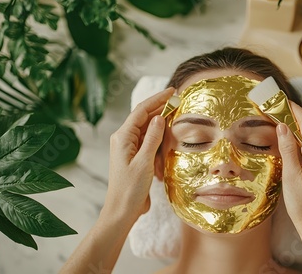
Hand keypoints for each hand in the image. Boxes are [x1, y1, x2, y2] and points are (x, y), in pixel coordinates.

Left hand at [104, 87, 173, 222]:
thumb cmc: (130, 189)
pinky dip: (159, 146)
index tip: (172, 91)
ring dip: (161, 133)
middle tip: (179, 104)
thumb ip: (152, 138)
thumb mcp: (144, 162)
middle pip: (145, 119)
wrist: (122, 211)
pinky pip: (150, 145)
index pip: (141, 111)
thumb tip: (159, 117)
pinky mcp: (136, 158)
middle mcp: (124, 139)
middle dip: (161, 112)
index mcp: (122, 137)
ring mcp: (130, 149)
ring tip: (174, 131)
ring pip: (149, 132)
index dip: (157, 99)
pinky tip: (166, 152)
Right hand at [276, 102, 301, 233]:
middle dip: (291, 118)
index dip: (293, 108)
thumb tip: (283, 126)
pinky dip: (301, 144)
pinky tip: (289, 145)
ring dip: (295, 132)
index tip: (280, 99)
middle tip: (273, 111)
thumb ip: (288, 148)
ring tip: (277, 126)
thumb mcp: (291, 175)